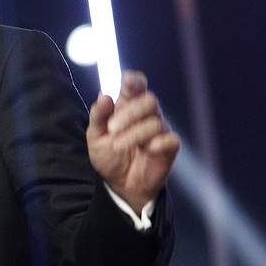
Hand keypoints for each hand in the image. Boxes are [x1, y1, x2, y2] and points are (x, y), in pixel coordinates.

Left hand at [87, 70, 179, 213]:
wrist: (118, 184)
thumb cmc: (108, 155)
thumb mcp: (95, 136)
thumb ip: (98, 116)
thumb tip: (104, 95)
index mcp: (127, 106)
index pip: (137, 86)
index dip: (135, 80)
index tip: (127, 81)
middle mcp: (145, 114)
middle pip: (149, 100)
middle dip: (130, 113)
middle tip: (112, 129)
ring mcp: (159, 130)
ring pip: (155, 122)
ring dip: (134, 134)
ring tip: (118, 146)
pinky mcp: (169, 147)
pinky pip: (170, 139)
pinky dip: (159, 142)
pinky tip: (148, 149)